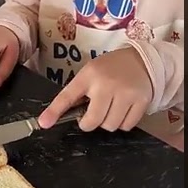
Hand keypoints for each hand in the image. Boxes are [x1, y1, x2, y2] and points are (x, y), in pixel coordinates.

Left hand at [37, 46, 152, 130]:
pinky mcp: (141, 101)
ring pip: (110, 126)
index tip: (43, 123)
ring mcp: (125, 93)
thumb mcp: (91, 73)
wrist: (143, 60)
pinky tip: (124, 109)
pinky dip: (123, 122)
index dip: (54, 111)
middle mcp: (106, 84)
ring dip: (108, 122)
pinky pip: (126, 126)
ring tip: (111, 107)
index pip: (67, 96)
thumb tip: (61, 116)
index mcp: (88, 75)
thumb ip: (79, 93)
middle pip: (92, 121)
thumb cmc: (111, 69)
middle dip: (89, 122)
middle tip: (92, 114)